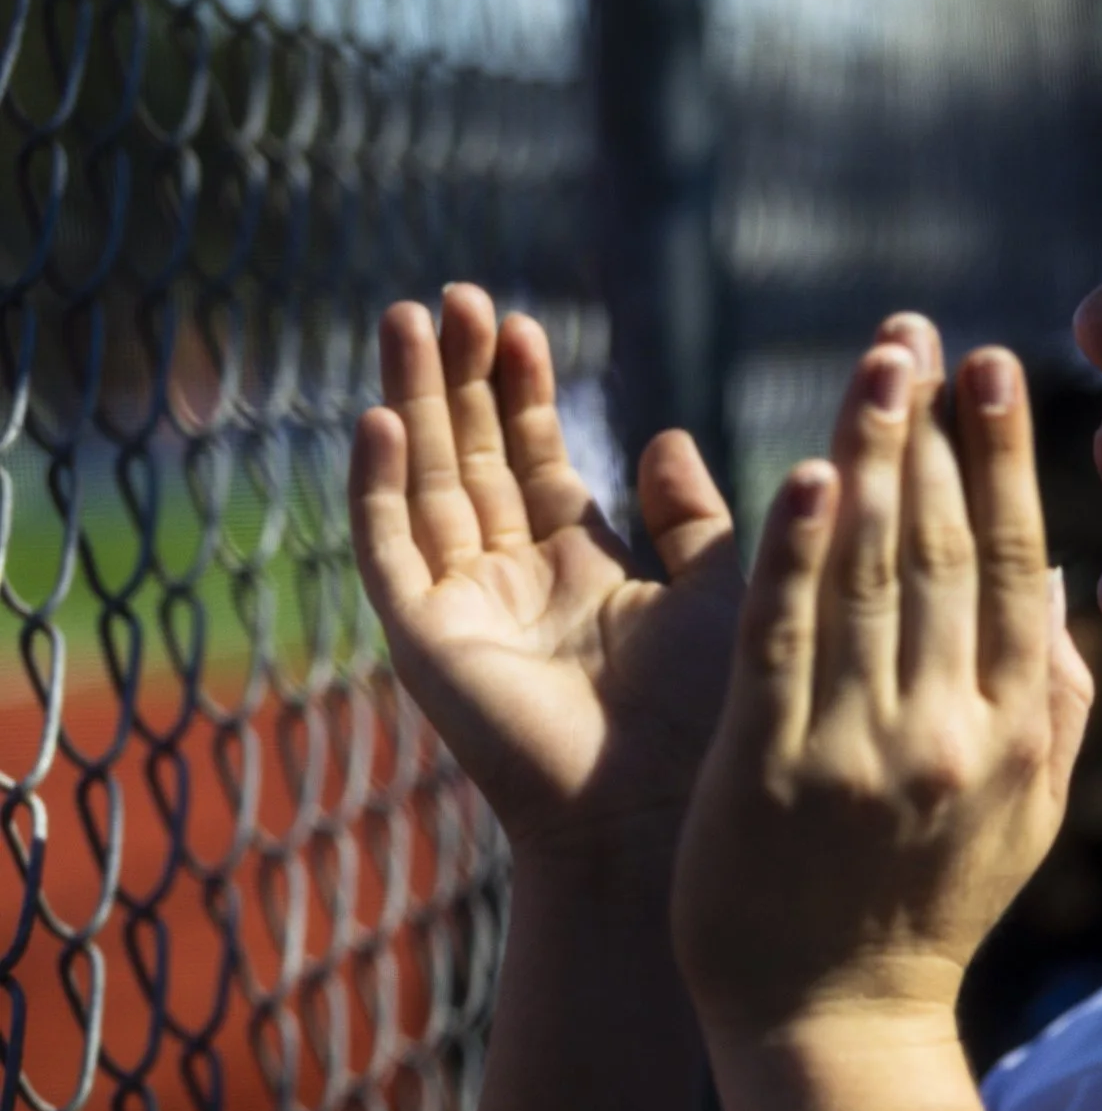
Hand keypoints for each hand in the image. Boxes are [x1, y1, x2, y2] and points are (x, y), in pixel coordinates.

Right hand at [348, 284, 740, 863]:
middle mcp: (513, 586)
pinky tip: (378, 420)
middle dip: (462, 379)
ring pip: (425, 485)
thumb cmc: (707, 721)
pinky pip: (390, 555)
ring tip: (410, 317)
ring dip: (414, 403)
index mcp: (582, 573)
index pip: (535, 463)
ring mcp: (462, 612)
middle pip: (471, 459)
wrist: (664, 815)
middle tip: (458, 296)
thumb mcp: (714, 595)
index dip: (525, 394)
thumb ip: (689, 518)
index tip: (527, 322)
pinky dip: (378, 489)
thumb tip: (662, 433)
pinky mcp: (425, 646)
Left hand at [671, 330, 1092, 1035]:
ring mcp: (860, 751)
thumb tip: (1064, 583)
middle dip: (936, 431)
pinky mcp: (770, 768)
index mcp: (1016, 735)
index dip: (1003, 461)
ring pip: (872, 578)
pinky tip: (807, 473)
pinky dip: (798, 554)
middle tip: (921, 333)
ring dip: (873, 459)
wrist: (832, 1023)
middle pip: (947, 553)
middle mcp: (951, 734)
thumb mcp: (1024, 817)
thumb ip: (1053, 703)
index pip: (1015, 568)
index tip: (990, 369)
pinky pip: (789, 641)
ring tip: (872, 366)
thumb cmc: (925, 912)